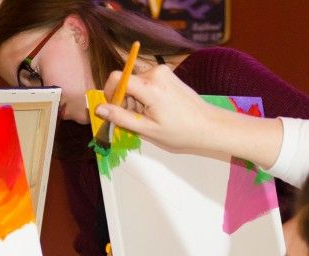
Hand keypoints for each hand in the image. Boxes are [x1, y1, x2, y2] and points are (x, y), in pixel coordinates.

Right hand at [96, 65, 224, 154]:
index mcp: (151, 87)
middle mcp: (156, 73)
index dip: (109, 93)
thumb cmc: (181, 131)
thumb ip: (121, 118)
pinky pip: (146, 81)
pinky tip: (154, 110)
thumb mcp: (148, 129)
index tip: (112, 110)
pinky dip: (144, 95)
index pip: (117, 78)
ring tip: (148, 117)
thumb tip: (99, 109)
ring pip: (135, 82)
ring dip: (134, 99)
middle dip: (124, 100)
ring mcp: (162, 71)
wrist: (208, 125)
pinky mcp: (166, 74)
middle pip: (126, 81)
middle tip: (136, 120)